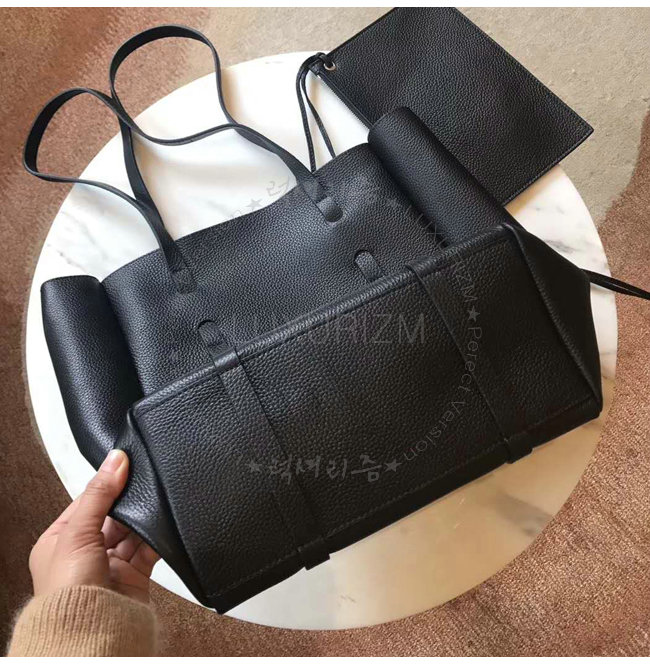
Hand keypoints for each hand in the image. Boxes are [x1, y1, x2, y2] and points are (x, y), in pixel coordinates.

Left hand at [29, 450, 158, 603]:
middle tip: (142, 483)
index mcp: (59, 541)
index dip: (105, 484)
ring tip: (153, 504)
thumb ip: (99, 494)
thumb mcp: (77, 532)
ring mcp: (109, 565)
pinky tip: (162, 526)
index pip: (86, 502)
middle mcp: (84, 553)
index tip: (123, 463)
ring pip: (132, 531)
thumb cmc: (68, 595)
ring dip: (143, 520)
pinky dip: (156, 537)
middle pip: (112, 515)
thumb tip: (115, 460)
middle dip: (127, 503)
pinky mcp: (133, 576)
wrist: (91, 634)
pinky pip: (148, 548)